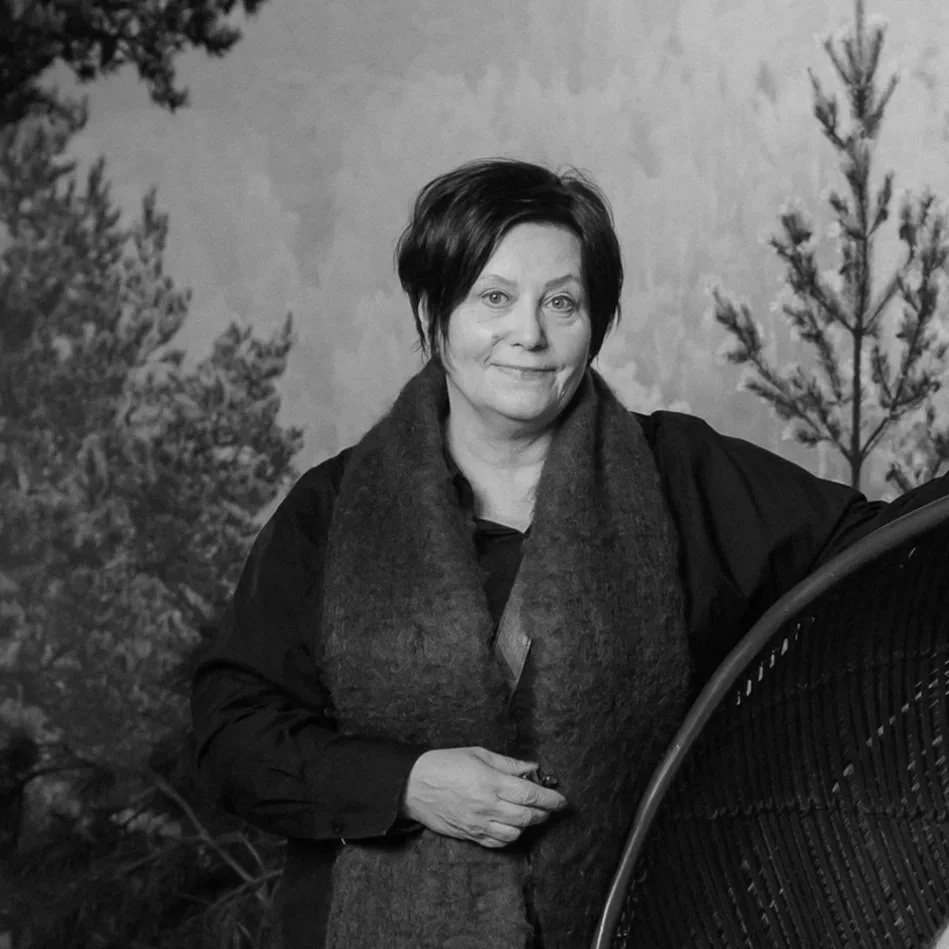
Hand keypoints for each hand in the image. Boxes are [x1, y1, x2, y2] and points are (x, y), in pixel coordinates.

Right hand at [402, 747, 567, 848]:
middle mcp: (487, 807)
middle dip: (544, 812)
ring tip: (531, 813)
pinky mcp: (470, 835)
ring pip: (515, 833)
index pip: (530, 795)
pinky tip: (512, 825)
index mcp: (490, 783)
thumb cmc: (445, 763)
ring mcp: (478, 824)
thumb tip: (533, 769)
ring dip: (528, 825)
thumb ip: (508, 764)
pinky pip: (498, 842)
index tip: (562, 799)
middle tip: (550, 805)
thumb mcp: (478, 754)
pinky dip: (511, 836)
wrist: (414, 785)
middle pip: (527, 817)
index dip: (550, 798)